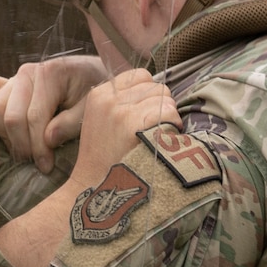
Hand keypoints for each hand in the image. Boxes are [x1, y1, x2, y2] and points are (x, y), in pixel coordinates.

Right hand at [0, 54, 110, 171]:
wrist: (92, 75)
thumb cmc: (93, 92)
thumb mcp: (92, 108)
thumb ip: (71, 123)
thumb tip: (47, 140)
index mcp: (50, 74)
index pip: (34, 117)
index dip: (38, 147)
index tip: (46, 167)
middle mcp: (27, 73)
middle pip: (11, 117)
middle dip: (22, 146)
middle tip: (37, 163)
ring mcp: (14, 77)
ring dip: (6, 134)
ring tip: (25, 149)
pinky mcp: (6, 83)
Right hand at [71, 68, 182, 185]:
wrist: (93, 190)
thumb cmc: (105, 162)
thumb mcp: (102, 124)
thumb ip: (122, 103)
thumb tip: (155, 90)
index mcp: (99, 95)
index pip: (140, 76)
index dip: (150, 96)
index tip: (147, 117)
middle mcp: (109, 99)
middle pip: (157, 87)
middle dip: (161, 107)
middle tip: (153, 133)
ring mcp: (121, 111)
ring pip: (166, 99)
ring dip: (169, 119)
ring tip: (155, 140)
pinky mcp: (135, 125)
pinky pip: (169, 113)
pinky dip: (172, 127)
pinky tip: (161, 143)